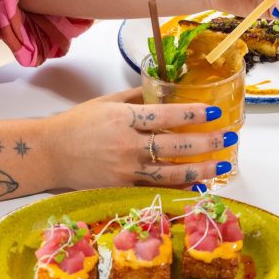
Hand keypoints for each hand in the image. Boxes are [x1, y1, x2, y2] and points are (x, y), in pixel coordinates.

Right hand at [46, 89, 236, 190]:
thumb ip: (138, 97)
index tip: (216, 113)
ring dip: (200, 170)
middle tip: (230, 138)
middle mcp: (127, 145)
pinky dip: (178, 190)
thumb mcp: (107, 102)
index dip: (194, 115)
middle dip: (207, 143)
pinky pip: (155, 190)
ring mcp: (124, 171)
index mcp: (124, 119)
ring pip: (170, 173)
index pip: (167, 116)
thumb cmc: (78, 123)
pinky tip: (198, 188)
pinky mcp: (120, 189)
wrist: (48, 153)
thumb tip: (166, 88)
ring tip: (222, 165)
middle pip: (175, 147)